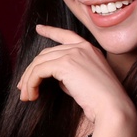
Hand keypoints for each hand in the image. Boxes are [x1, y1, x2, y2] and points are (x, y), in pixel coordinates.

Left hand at [18, 24, 136, 131]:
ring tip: (26, 96)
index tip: (39, 28)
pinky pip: (38, 71)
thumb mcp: (85, 81)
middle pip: (46, 54)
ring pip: (39, 63)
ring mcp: (73, 53)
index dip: (50, 31)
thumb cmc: (101, 101)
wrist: (112, 107)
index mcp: (90, 49)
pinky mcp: (65, 63)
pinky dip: (31, 83)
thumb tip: (53, 75)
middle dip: (31, 70)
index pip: (66, 35)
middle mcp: (81, 47)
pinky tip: (32, 94)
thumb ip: (70, 73)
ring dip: (28, 80)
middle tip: (23, 87)